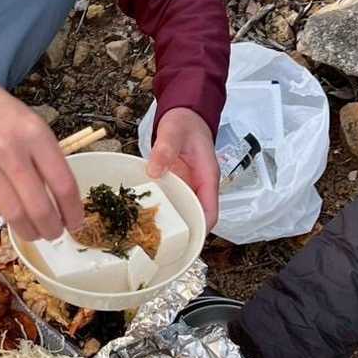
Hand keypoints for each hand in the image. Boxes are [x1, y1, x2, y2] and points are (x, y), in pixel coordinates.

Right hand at [0, 34, 82, 238]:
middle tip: (54, 235)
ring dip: (26, 230)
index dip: (73, 211)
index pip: (63, 184)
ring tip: (32, 232)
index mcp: (36, 135)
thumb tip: (62, 203)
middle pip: (39, 207)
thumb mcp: (30, 124)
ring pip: (13, 214)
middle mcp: (11, 149)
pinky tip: (0, 205)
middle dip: (51, 229)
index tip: (75, 225)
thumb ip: (46, 158)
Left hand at [148, 106, 219, 229]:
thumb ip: (165, 149)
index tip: (188, 240)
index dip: (202, 228)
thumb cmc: (185, 122)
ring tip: (152, 235)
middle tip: (162, 243)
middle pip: (197, 216)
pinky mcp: (178, 184)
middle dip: (184, 231)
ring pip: (184, 210)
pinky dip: (163, 208)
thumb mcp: (173, 132)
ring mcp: (189, 186)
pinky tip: (146, 215)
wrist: (185, 114)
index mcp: (207, 176)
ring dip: (172, 222)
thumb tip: (155, 171)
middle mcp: (200, 185)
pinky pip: (173, 200)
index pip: (210, 210)